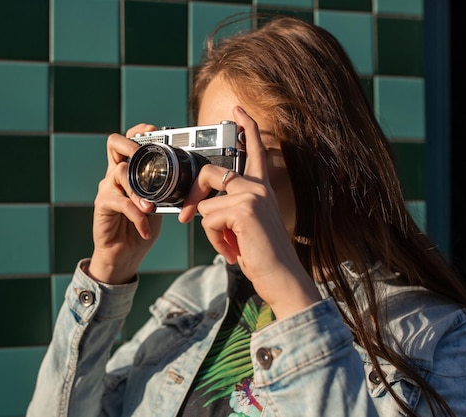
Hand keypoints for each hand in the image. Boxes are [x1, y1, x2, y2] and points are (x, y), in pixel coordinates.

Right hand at [88, 124, 162, 284]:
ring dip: (139, 190)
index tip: (153, 131)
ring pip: (120, 173)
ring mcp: (107, 188)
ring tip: (150, 207)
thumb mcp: (158, 205)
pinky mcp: (102, 205)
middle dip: (131, 145)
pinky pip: (121, 203)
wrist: (125, 254)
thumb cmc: (141, 227)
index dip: (137, 132)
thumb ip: (165, 191)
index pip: (127, 141)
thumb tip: (189, 181)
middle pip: (114, 145)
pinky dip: (137, 216)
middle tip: (143, 157)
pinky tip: (146, 228)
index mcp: (129, 171)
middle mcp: (114, 175)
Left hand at [179, 107, 320, 318]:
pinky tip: (234, 251)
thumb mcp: (244, 227)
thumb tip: (200, 206)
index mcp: (262, 189)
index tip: (237, 110)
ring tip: (232, 247)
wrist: (282, 279)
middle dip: (193, 196)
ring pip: (206, 205)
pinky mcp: (245, 209)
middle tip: (183, 218)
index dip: (247, 127)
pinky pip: (208, 219)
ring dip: (212, 232)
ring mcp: (253, 195)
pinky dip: (215, 240)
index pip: (255, 150)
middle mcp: (259, 187)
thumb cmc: (263, 257)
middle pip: (211, 173)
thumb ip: (229, 208)